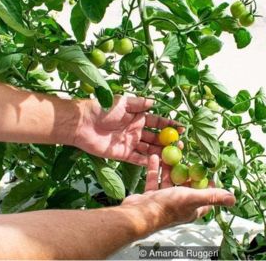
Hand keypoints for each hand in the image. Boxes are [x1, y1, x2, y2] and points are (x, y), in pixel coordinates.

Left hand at [68, 96, 183, 165]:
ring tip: (174, 156)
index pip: (158, 122)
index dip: (170, 125)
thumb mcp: (123, 102)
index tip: (182, 128)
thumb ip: (139, 103)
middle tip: (181, 146)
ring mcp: (130, 143)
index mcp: (137, 117)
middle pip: (156, 138)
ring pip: (149, 149)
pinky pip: (138, 159)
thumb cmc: (102, 109)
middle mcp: (136, 130)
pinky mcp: (123, 154)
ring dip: (161, 152)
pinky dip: (148, 161)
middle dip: (169, 142)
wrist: (83, 123)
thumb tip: (154, 101)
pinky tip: (158, 163)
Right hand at [122, 155, 235, 227]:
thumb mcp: (193, 198)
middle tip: (188, 156)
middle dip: (187, 170)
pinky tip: (155, 157)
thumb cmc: (166, 208)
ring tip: (172, 153)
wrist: (138, 214)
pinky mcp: (150, 196)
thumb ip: (212, 197)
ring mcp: (163, 200)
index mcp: (191, 208)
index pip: (205, 196)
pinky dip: (155, 168)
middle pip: (186, 185)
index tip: (209, 170)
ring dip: (170, 166)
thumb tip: (233, 199)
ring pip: (169, 180)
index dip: (209, 184)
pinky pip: (154, 179)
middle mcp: (178, 205)